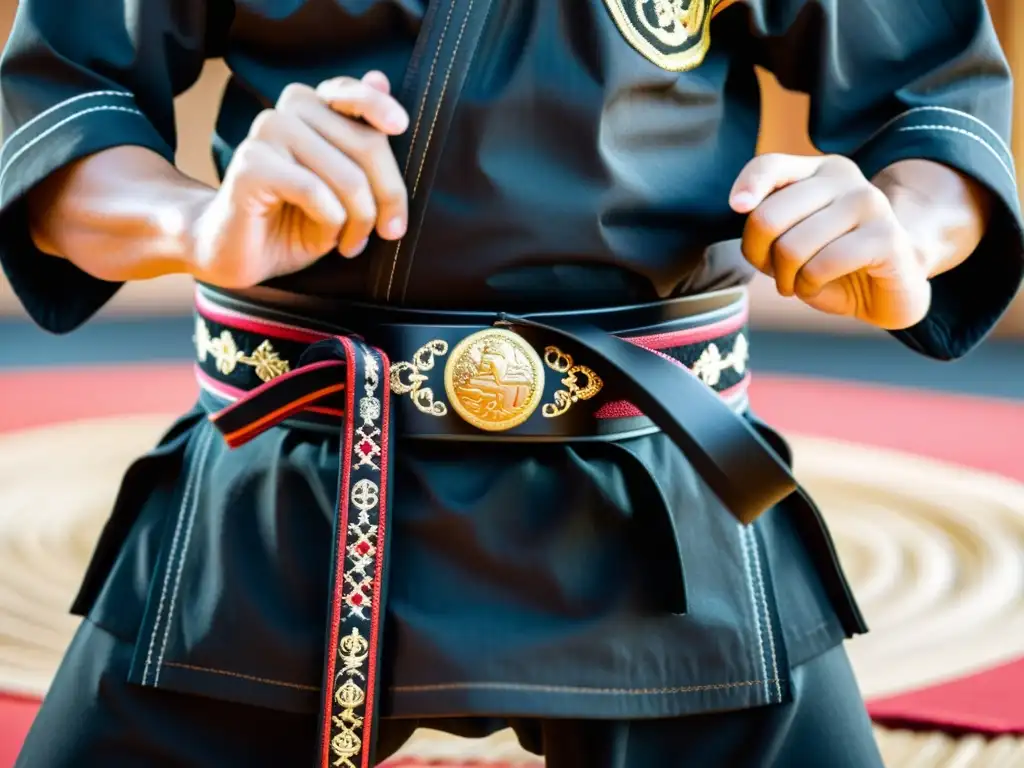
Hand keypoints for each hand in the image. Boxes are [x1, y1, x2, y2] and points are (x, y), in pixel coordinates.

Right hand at [188, 71, 408, 288]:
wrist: (239, 255)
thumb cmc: (295, 222)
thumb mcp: (344, 187)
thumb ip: (363, 138)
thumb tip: (380, 79)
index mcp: (309, 111)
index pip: (353, 95)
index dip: (379, 106)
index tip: (400, 126)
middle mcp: (286, 114)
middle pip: (367, 146)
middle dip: (389, 197)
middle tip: (388, 232)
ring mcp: (266, 135)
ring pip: (347, 175)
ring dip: (360, 219)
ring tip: (351, 243)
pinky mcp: (252, 165)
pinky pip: (315, 191)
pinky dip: (330, 223)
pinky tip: (323, 239)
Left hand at [729, 153, 931, 329]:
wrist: (889, 289)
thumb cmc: (830, 265)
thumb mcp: (790, 239)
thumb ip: (766, 222)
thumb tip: (742, 204)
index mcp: (819, 172)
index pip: (770, 165)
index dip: (748, 185)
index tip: (737, 206)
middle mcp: (845, 179)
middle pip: (768, 216)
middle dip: (761, 257)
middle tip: (777, 273)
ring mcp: (870, 204)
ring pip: (792, 246)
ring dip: (786, 278)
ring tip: (801, 282)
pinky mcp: (886, 237)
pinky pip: (821, 265)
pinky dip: (809, 287)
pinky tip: (818, 287)